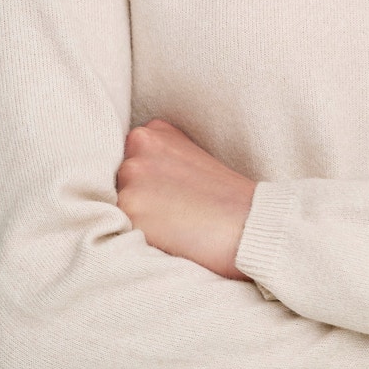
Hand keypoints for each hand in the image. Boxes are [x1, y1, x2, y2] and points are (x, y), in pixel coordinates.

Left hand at [116, 117, 257, 278]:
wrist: (252, 224)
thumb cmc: (227, 199)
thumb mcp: (192, 160)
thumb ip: (159, 160)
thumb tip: (130, 180)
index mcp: (155, 131)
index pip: (125, 161)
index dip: (146, 184)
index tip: (170, 196)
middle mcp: (139, 146)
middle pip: (116, 182)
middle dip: (138, 199)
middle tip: (174, 213)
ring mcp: (132, 177)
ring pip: (116, 206)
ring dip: (137, 219)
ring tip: (174, 225)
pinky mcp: (130, 209)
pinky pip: (119, 229)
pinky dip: (139, 237)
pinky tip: (169, 237)